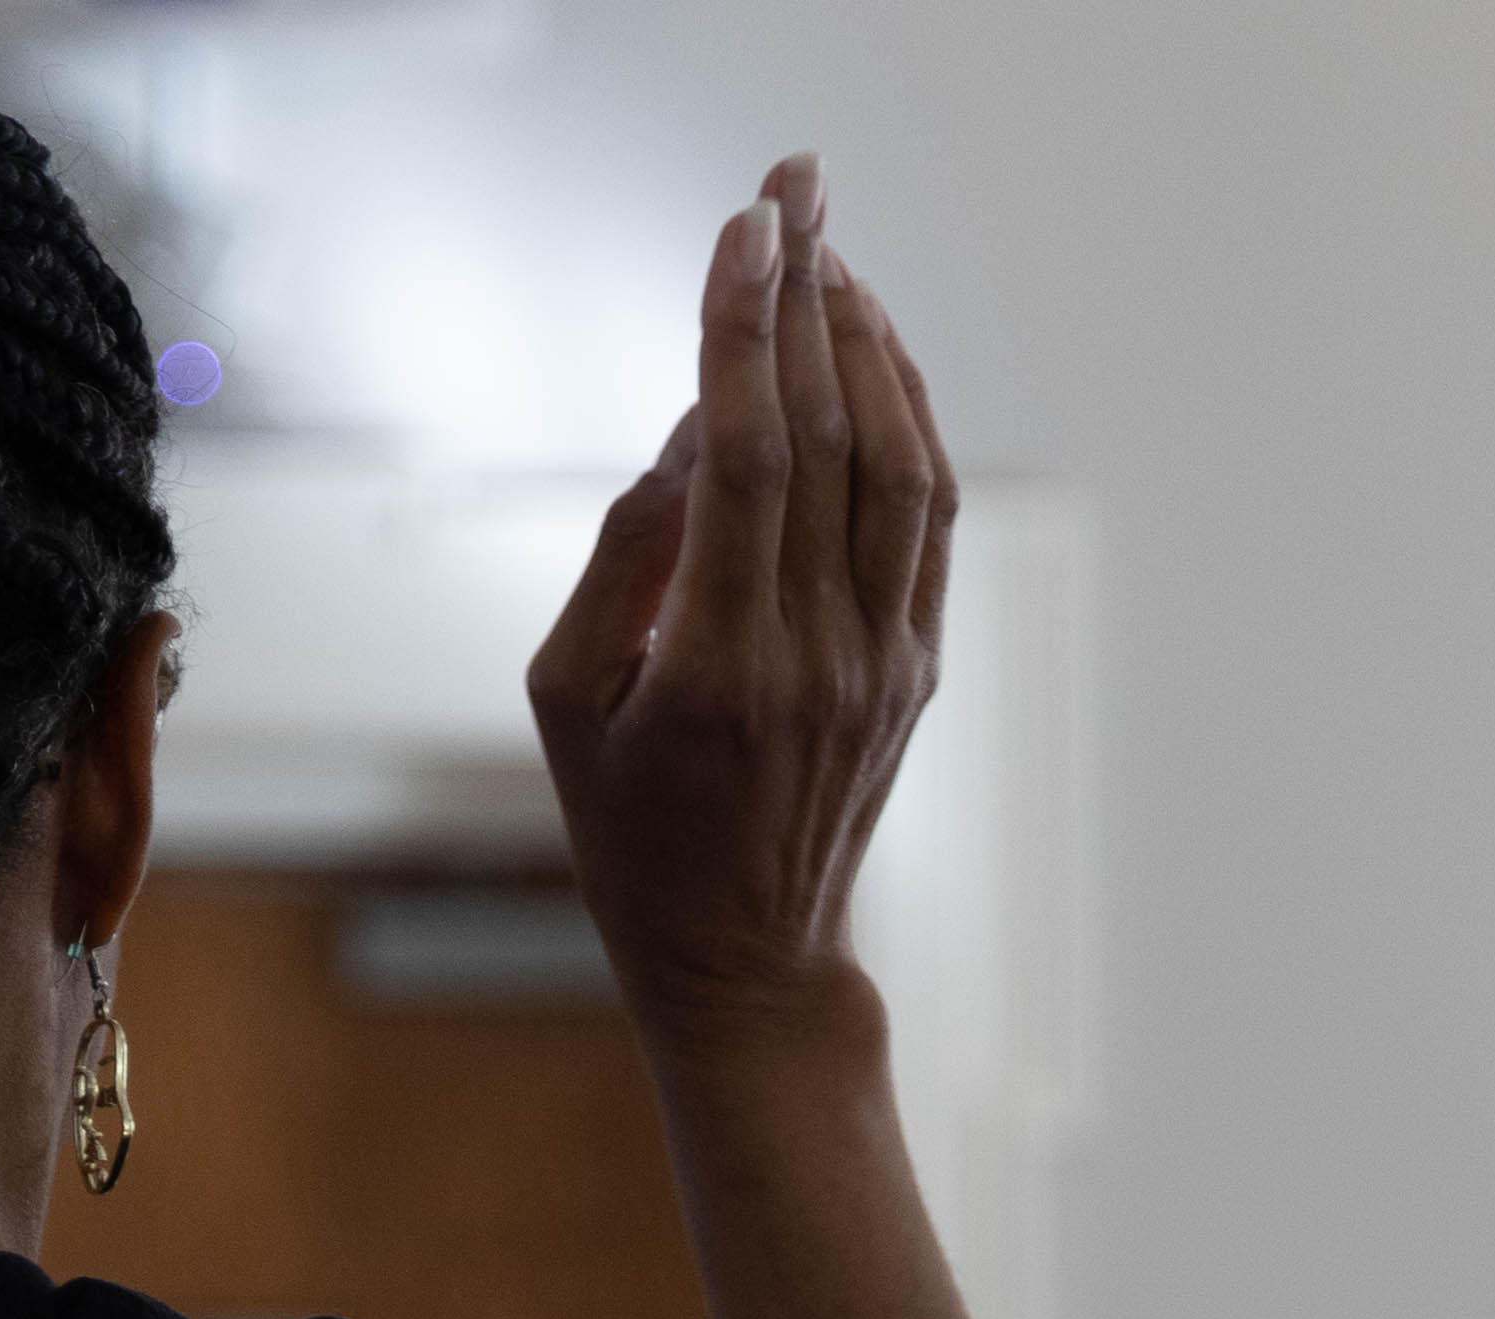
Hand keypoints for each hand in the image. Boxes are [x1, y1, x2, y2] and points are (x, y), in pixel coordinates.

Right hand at [527, 155, 959, 1042]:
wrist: (746, 956)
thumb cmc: (631, 829)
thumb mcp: (569, 700)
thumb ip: (622, 558)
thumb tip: (687, 431)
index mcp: (718, 663)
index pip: (749, 457)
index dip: (748, 329)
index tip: (746, 228)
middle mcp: (819, 654)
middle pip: (830, 435)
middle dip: (811, 293)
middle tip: (794, 186)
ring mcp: (882, 661)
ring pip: (898, 463)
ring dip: (867, 341)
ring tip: (830, 251)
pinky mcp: (916, 666)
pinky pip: (925, 515)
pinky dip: (907, 416)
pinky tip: (873, 351)